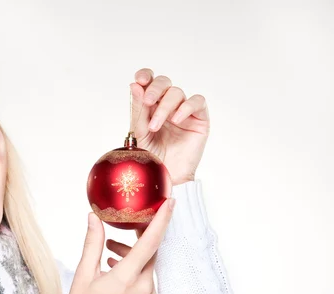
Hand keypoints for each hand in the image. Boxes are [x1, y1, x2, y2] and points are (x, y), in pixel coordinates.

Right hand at [56, 198, 175, 293]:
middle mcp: (144, 289)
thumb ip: (92, 243)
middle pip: (150, 252)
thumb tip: (94, 218)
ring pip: (147, 266)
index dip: (162, 220)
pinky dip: (135, 269)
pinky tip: (115, 269)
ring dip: (133, 254)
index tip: (170, 202)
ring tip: (109, 252)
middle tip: (126, 224)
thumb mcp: (83, 275)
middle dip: (139, 236)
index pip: (151, 242)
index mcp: (127, 278)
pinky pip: (147, 280)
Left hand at [130, 68, 209, 185]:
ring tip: (156, 126)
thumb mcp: (140, 132)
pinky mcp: (199, 119)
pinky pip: (197, 102)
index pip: (149, 82)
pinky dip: (186, 107)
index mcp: (151, 106)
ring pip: (177, 93)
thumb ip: (138, 110)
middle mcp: (167, 105)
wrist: (165, 177)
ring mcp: (184, 111)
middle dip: (155, 89)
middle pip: (164, 83)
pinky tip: (176, 120)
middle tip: (148, 102)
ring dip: (165, 107)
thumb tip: (134, 85)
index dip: (145, 76)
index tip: (139, 80)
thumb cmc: (151, 157)